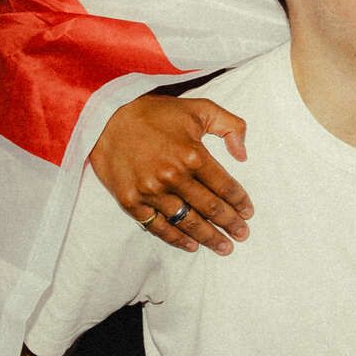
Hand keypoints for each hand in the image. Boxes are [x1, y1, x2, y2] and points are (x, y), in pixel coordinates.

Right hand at [90, 94, 252, 253]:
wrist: (106, 116)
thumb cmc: (156, 112)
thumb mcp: (200, 108)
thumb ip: (230, 126)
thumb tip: (243, 155)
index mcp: (192, 155)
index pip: (224, 186)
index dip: (240, 202)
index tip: (248, 212)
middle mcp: (173, 176)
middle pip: (210, 208)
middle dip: (230, 224)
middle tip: (242, 235)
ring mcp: (150, 191)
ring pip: (187, 221)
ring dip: (208, 237)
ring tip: (224, 247)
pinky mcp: (130, 201)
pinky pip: (157, 226)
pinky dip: (175, 238)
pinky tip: (191, 245)